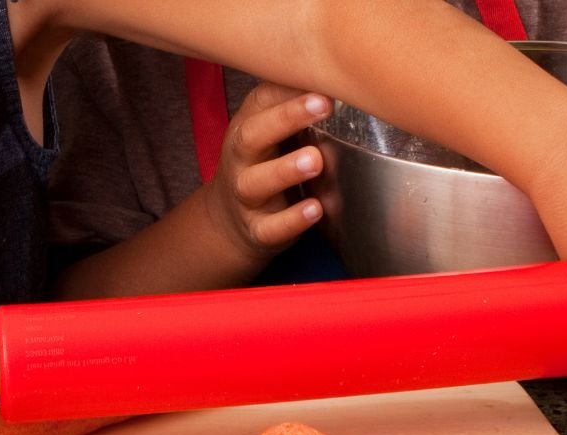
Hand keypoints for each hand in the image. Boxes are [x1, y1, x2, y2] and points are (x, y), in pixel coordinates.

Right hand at [202, 82, 330, 259]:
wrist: (230, 219)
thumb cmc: (263, 162)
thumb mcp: (269, 129)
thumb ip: (294, 104)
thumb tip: (336, 72)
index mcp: (247, 126)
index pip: (261, 101)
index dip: (290, 90)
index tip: (323, 80)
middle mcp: (240, 158)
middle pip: (252, 135)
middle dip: (286, 118)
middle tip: (323, 105)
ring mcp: (246, 195)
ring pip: (256, 182)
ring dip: (285, 170)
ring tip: (315, 160)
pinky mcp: (257, 229)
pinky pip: (270, 227)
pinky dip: (292, 220)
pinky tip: (315, 209)